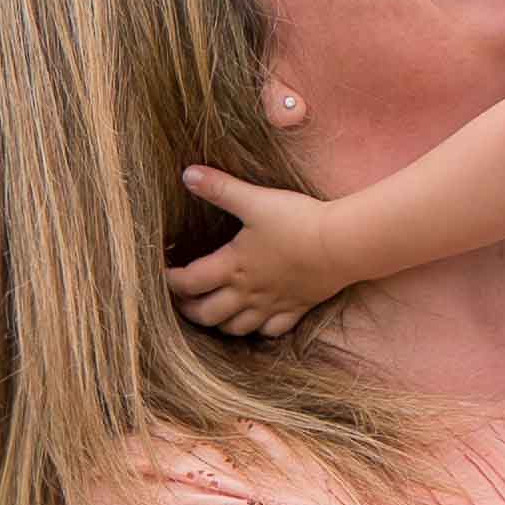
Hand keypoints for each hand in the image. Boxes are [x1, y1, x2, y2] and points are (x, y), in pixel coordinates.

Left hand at [164, 174, 359, 336]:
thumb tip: (187, 174)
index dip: (170, 281)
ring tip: (213, 312)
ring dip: (219, 323)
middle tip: (182, 299)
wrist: (343, 245)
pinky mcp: (297, 308)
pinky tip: (257, 321)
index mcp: (233, 266)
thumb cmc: (298, 221)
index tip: (161, 273)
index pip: (189, 282)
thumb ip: (221, 188)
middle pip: (207, 314)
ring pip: (236, 328)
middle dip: (189, 309)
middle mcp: (248, 292)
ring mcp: (273, 304)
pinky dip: (260, 330)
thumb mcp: (255, 200)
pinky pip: (272, 330)